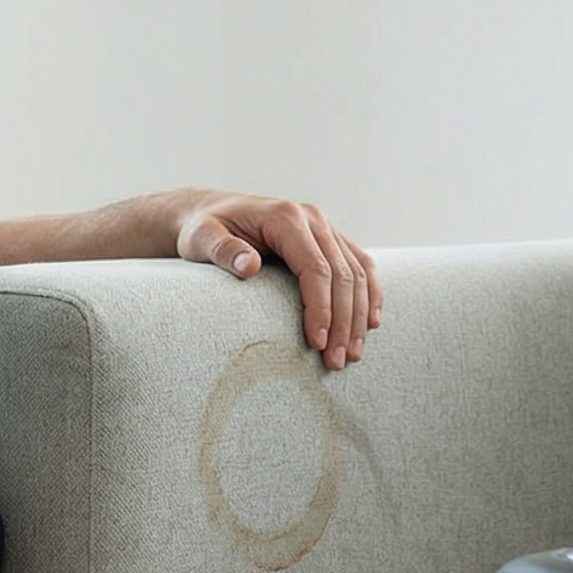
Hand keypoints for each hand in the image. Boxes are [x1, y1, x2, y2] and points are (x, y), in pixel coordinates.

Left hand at [171, 193, 383, 368]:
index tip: (317, 343)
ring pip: (358, 273)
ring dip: (359, 315)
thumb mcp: (202, 238)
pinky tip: (370, 323)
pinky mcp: (329, 239)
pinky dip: (369, 294)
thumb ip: (223, 251)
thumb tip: (250, 266)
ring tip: (353, 354)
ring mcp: (324, 227)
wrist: (210, 211)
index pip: (315, 268)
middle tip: (337, 361)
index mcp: (286, 217)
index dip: (321, 308)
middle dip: (343, 321)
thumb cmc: (203, 228)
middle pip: (343, 274)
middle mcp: (313, 219)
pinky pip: (360, 265)